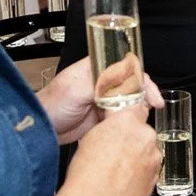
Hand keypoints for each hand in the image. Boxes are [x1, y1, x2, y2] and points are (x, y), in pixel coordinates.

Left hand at [38, 56, 162, 143]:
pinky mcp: (102, 117)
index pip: (126, 67)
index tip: (151, 92)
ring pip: (128, 101)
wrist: (41, 128)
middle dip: (145, 94)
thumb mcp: (76, 89)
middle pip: (131, 83)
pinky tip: (134, 126)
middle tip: (155, 106)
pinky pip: (121, 117)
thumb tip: (123, 86)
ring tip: (145, 118)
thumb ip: (100, 85)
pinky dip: (129, 121)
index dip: (141, 78)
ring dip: (138, 108)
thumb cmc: (52, 103)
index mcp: (96, 68)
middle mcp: (102, 82)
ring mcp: (103, 100)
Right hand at [53, 103, 161, 195]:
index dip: (130, 118)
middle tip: (117, 151)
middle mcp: (145, 136)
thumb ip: (110, 127)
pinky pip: (150, 169)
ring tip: (118, 169)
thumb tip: (114, 127)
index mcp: (128, 120)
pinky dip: (141, 172)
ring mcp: (153, 157)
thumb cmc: (87, 173)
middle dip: (134, 139)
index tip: (126, 124)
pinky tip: (124, 180)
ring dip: (138, 156)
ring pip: (148, 150)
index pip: (138, 109)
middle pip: (143, 131)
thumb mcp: (91, 137)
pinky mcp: (156, 176)